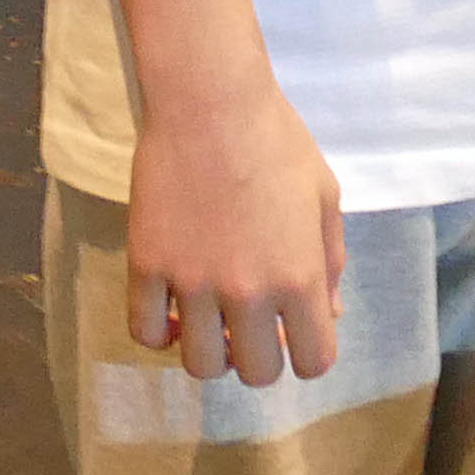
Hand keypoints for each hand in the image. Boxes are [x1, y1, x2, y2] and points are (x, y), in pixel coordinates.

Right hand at [121, 81, 343, 390]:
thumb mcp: (323, 194)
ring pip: (199, 364)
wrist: (210, 100)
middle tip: (249, 324)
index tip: (293, 330)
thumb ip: (330, 259)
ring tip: (209, 318)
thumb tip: (329, 312)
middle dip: (258, 355)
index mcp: (299, 277)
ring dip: (209, 349)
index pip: (313, 362)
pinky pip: (144, 333)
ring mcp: (193, 283)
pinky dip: (159, 332)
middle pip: (255, 373)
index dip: (307, 350)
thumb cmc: (276, 140)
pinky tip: (171, 310)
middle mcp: (248, 292)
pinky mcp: (147, 267)